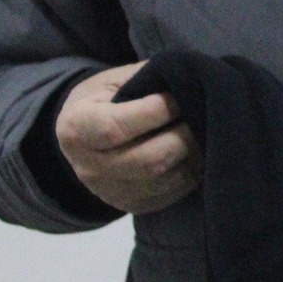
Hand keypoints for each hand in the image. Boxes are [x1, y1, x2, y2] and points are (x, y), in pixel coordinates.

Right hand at [55, 63, 201, 212]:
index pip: (115, 128)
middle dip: (182, 136)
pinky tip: (200, 151)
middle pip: (146, 160)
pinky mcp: (132, 205)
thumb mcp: (113, 80)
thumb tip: (187, 76)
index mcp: (76, 128)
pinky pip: (170, 193)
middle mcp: (88, 166)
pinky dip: (192, 172)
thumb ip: (145, 77)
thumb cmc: (104, 99)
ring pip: (162, 179)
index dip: (153, 112)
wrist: (86, 136)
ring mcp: (109, 191)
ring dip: (192, 155)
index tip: (177, 97)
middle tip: (203, 114)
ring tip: (206, 130)